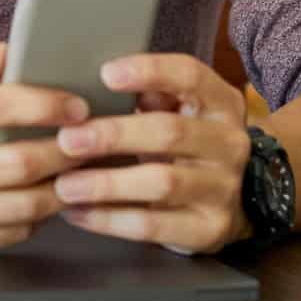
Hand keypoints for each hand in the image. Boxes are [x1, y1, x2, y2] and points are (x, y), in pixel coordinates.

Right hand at [0, 43, 91, 255]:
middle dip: (64, 150)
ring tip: (80, 166)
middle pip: (15, 163)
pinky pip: (15, 232)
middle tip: (90, 138)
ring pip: (23, 206)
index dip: (43, 104)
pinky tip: (50, 192)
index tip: (76, 105)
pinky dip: (42, 213)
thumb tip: (2, 56)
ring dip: (63, 185)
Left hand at [51, 53, 252, 254]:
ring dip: (107, 183)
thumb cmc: (188, 145)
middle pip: (169, 132)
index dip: (149, 71)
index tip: (105, 74)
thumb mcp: (180, 112)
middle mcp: (229, 143)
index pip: (190, 75)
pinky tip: (77, 212)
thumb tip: (102, 82)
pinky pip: (154, 224)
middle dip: (114, 135)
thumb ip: (151, 94)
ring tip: (64, 186)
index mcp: (221, 103)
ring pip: (161, 182)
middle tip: (68, 140)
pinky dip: (110, 219)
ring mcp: (224, 188)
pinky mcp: (209, 229)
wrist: (236, 203)